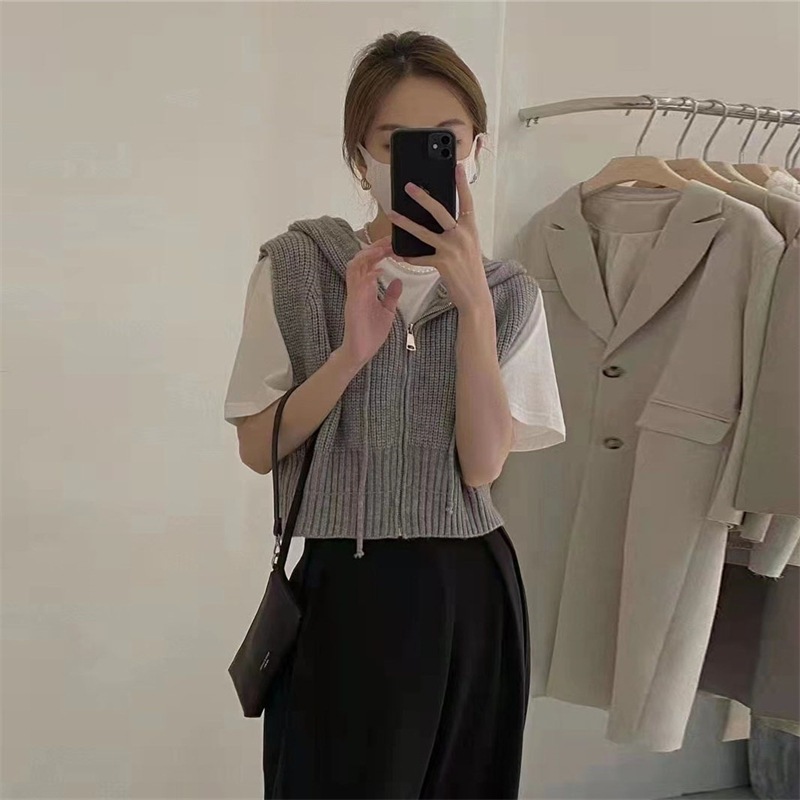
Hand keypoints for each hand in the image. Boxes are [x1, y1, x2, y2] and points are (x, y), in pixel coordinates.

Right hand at [339, 237, 402, 368]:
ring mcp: (355, 293)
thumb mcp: (387, 310)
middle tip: (390, 239)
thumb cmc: (371, 333)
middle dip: (375, 247)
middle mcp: (358, 286)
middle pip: (362, 258)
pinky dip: (368, 273)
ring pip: (355, 265)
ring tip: (384, 248)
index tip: (394, 242)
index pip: (370, 261)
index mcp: (365, 287)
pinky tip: (381, 269)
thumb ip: (391, 295)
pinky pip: (357, 282)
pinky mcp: (354, 302)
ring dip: (369, 255)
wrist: (361, 351)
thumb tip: (398, 281)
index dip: (380, 250)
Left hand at [387, 163, 491, 313]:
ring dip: (405, 222)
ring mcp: (451, 249)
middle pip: (440, 211)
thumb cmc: (471, 270)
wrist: (475, 295)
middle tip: (409, 186)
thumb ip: (458, 231)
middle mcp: (462, 236)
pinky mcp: (442, 263)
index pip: (467, 201)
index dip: (462, 183)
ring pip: (423, 232)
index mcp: (470, 229)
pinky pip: (420, 257)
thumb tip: (442, 220)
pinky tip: (400, 253)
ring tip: (392, 214)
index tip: (458, 166)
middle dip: (423, 197)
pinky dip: (409, 256)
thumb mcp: (469, 246)